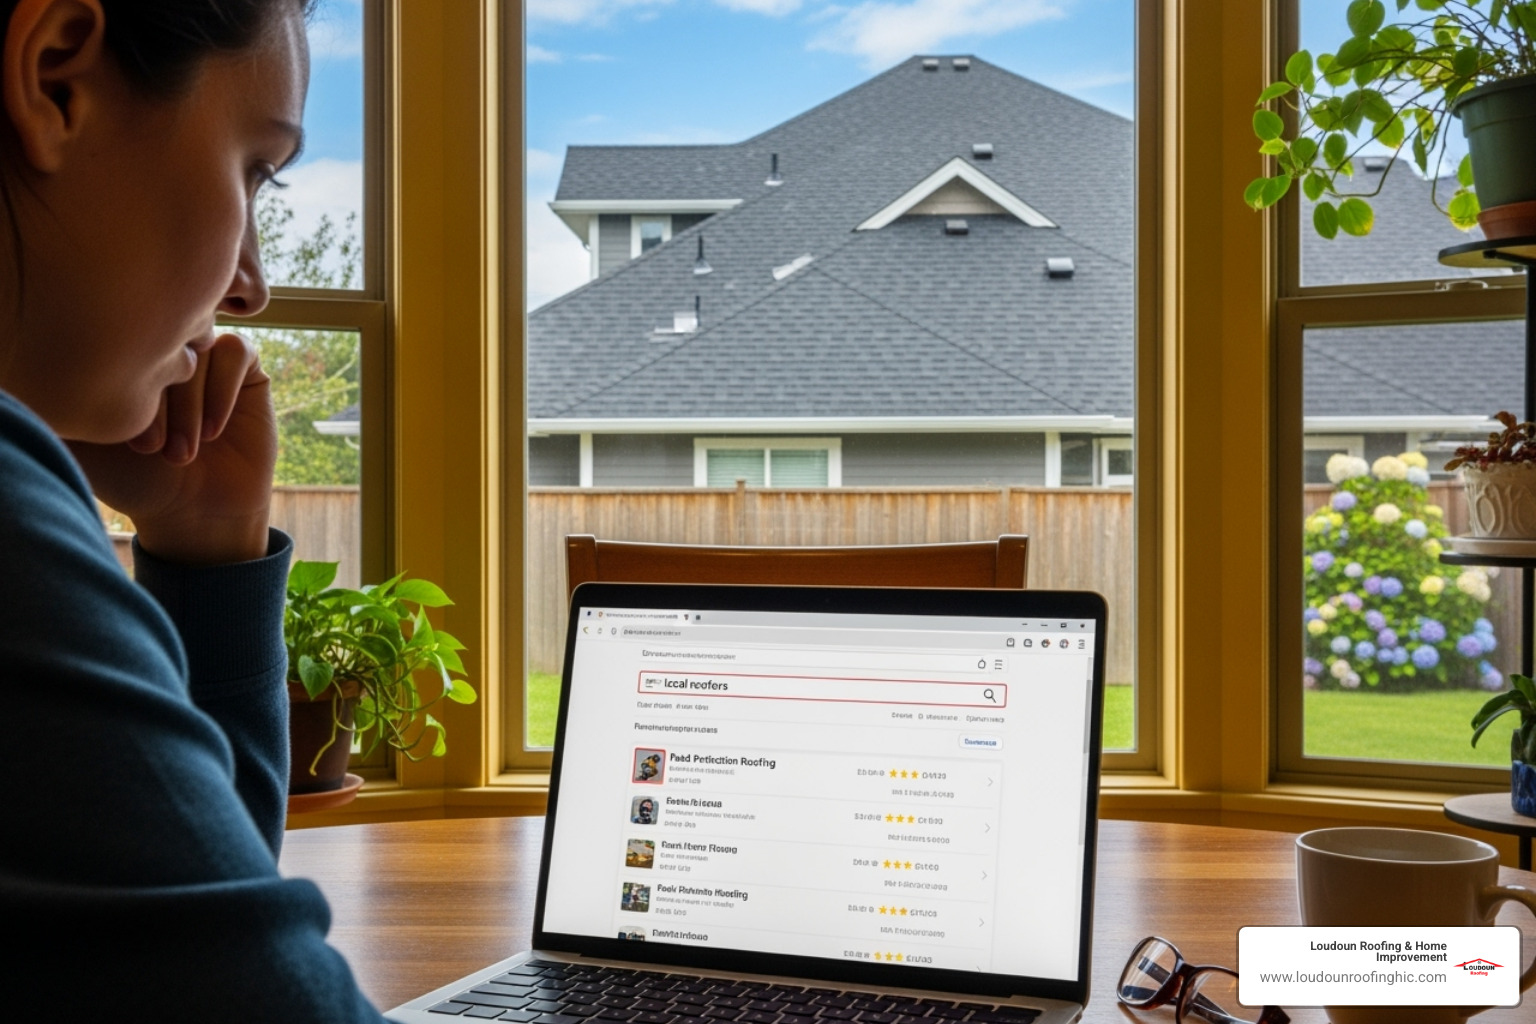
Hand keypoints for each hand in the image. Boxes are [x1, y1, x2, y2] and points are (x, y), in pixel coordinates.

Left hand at [69, 333, 277, 564]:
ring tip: (184, 451)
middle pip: (161, 345)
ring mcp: (206, 357)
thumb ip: (65, 403)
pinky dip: (222, 391)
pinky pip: (235, 350)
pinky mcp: (247, 368)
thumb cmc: (138, 481)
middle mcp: (165, 353)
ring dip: (190, 404)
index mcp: (123, 359)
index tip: (130, 446)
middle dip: (159, 403)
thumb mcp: (87, 444)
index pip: (121, 345)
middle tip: (154, 449)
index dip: (127, 393)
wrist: (198, 511)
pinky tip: (214, 430)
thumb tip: (36, 366)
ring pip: (198, 350)